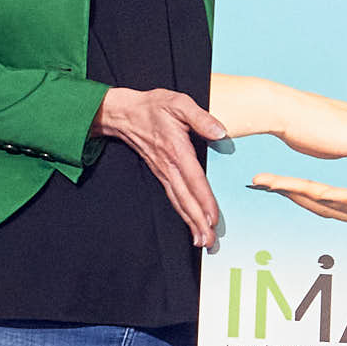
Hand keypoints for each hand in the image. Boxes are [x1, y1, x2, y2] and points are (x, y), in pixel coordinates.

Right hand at [93, 86, 226, 246]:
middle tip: (209, 242)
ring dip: (191, 223)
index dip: (204, 200)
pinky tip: (191, 226)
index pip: (194, 179)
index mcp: (177, 150)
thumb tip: (220, 132)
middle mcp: (169, 166)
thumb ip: (201, 118)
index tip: (213, 218)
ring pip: (179, 202)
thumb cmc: (155, 107)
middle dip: (198, 222)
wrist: (125, 113)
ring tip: (203, 242)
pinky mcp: (162, 174)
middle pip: (186, 199)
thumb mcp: (179, 103)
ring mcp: (164, 172)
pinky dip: (183, 214)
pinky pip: (174, 198)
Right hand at [251, 176, 346, 260]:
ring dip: (307, 196)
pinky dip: (342, 198)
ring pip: (342, 207)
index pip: (338, 205)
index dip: (306, 194)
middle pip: (329, 208)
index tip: (278, 182)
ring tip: (277, 185)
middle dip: (293, 195)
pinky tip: (320, 191)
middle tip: (262, 184)